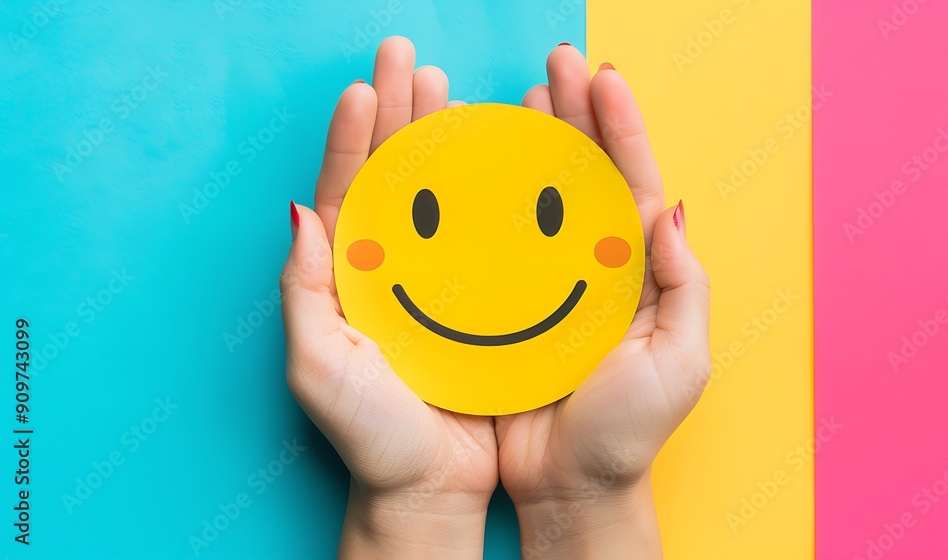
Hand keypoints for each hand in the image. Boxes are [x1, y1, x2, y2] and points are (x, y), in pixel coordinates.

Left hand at [279, 37, 496, 559]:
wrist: (430, 486)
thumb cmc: (370, 435)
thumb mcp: (318, 365)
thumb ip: (303, 290)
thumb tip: (297, 212)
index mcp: (347, 278)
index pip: (347, 191)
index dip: (353, 137)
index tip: (367, 85)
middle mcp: (391, 270)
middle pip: (393, 176)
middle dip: (399, 114)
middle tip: (412, 60)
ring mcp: (435, 282)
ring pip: (439, 196)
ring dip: (443, 140)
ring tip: (452, 90)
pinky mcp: (477, 301)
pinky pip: (482, 235)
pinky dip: (488, 193)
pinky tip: (499, 159)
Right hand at [494, 45, 711, 558]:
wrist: (568, 488)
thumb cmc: (628, 433)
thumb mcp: (679, 362)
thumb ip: (684, 285)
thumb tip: (671, 210)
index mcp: (639, 274)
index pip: (632, 184)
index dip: (620, 128)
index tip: (601, 76)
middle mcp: (594, 268)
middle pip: (586, 177)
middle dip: (577, 117)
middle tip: (557, 65)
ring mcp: (547, 284)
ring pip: (539, 200)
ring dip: (533, 145)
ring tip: (523, 97)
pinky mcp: (505, 306)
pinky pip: (495, 242)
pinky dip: (488, 201)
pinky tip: (477, 167)